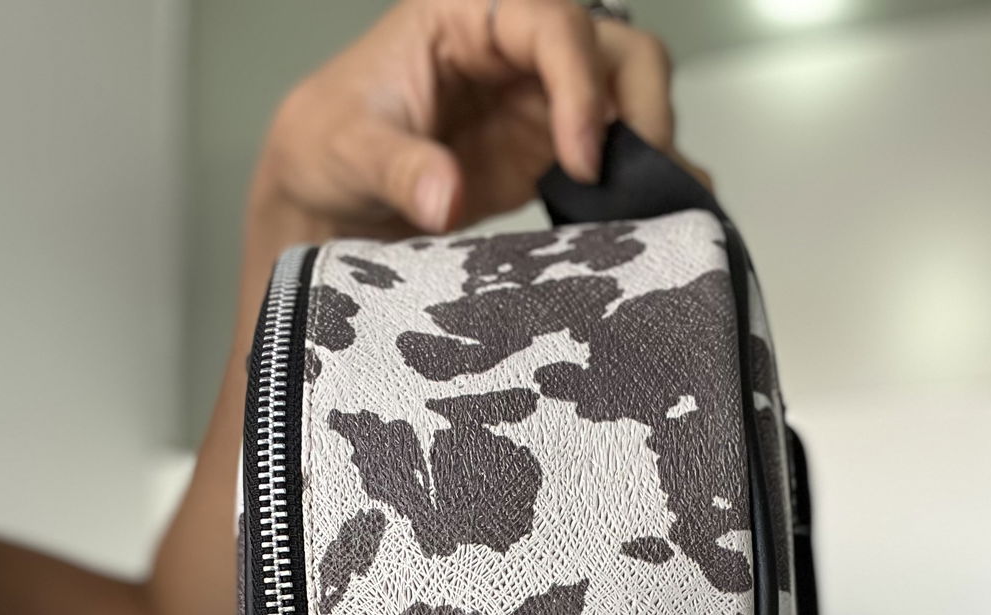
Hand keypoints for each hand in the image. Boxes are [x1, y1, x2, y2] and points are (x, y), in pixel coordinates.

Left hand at [250, 0, 681, 250]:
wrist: (336, 192)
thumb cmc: (333, 146)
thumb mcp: (351, 153)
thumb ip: (399, 170)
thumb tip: (445, 198)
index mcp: (471, 13)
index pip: (554, 22)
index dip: (579, 84)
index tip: (579, 159)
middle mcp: (521, 46)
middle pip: (617, 48)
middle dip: (640, 107)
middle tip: (633, 180)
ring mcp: (544, 98)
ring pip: (630, 97)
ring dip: (649, 146)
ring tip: (648, 207)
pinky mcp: (553, 151)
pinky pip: (617, 152)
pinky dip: (643, 179)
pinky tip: (657, 217)